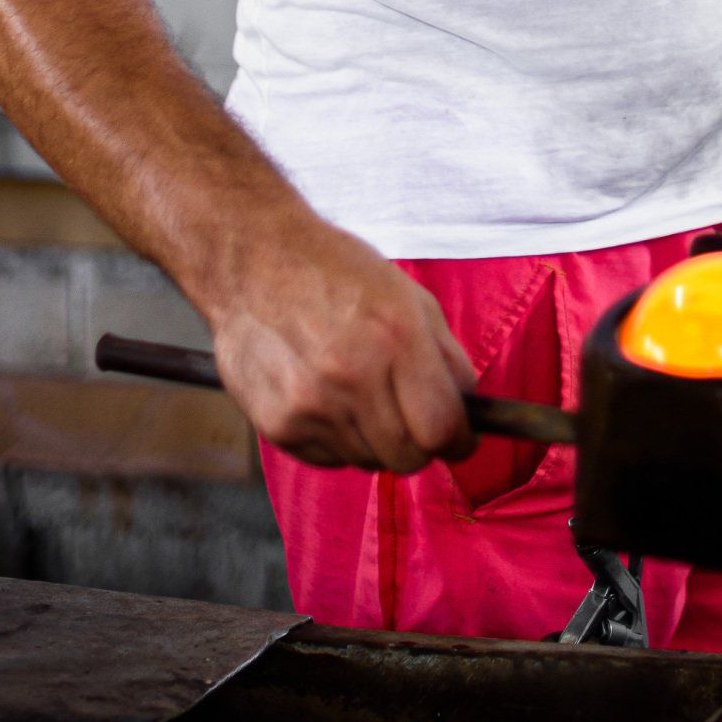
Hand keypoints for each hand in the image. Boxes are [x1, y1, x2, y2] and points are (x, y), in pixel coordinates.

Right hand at [210, 219, 477, 472]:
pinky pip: (328, 458)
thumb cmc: (334, 271)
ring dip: (376, 440)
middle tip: (410, 418)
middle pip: (408, 458)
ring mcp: (311, 405)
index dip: (459, 440)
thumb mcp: (407, 296)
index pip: (442, 429)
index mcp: (395, 337)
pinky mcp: (277, 425)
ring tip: (358, 392)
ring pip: (368, 461)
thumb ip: (445, 356)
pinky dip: (337, 439)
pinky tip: (325, 396)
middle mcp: (353, 376)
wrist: (252, 260)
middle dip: (419, 444)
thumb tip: (469, 410)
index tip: (459, 438)